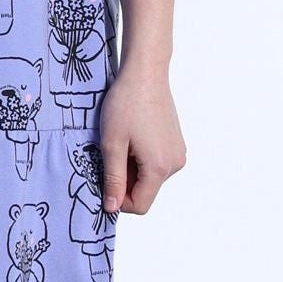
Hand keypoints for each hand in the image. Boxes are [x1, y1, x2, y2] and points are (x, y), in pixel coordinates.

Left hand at [98, 68, 185, 215]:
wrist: (145, 73)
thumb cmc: (126, 104)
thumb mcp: (112, 144)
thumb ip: (113, 179)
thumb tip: (111, 208)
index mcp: (160, 167)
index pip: (140, 205)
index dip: (118, 199)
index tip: (104, 178)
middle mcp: (175, 164)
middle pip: (145, 191)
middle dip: (125, 181)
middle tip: (111, 153)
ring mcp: (178, 153)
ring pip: (150, 178)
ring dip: (132, 168)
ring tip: (122, 142)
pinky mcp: (176, 143)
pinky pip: (156, 163)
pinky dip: (141, 158)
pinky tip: (133, 137)